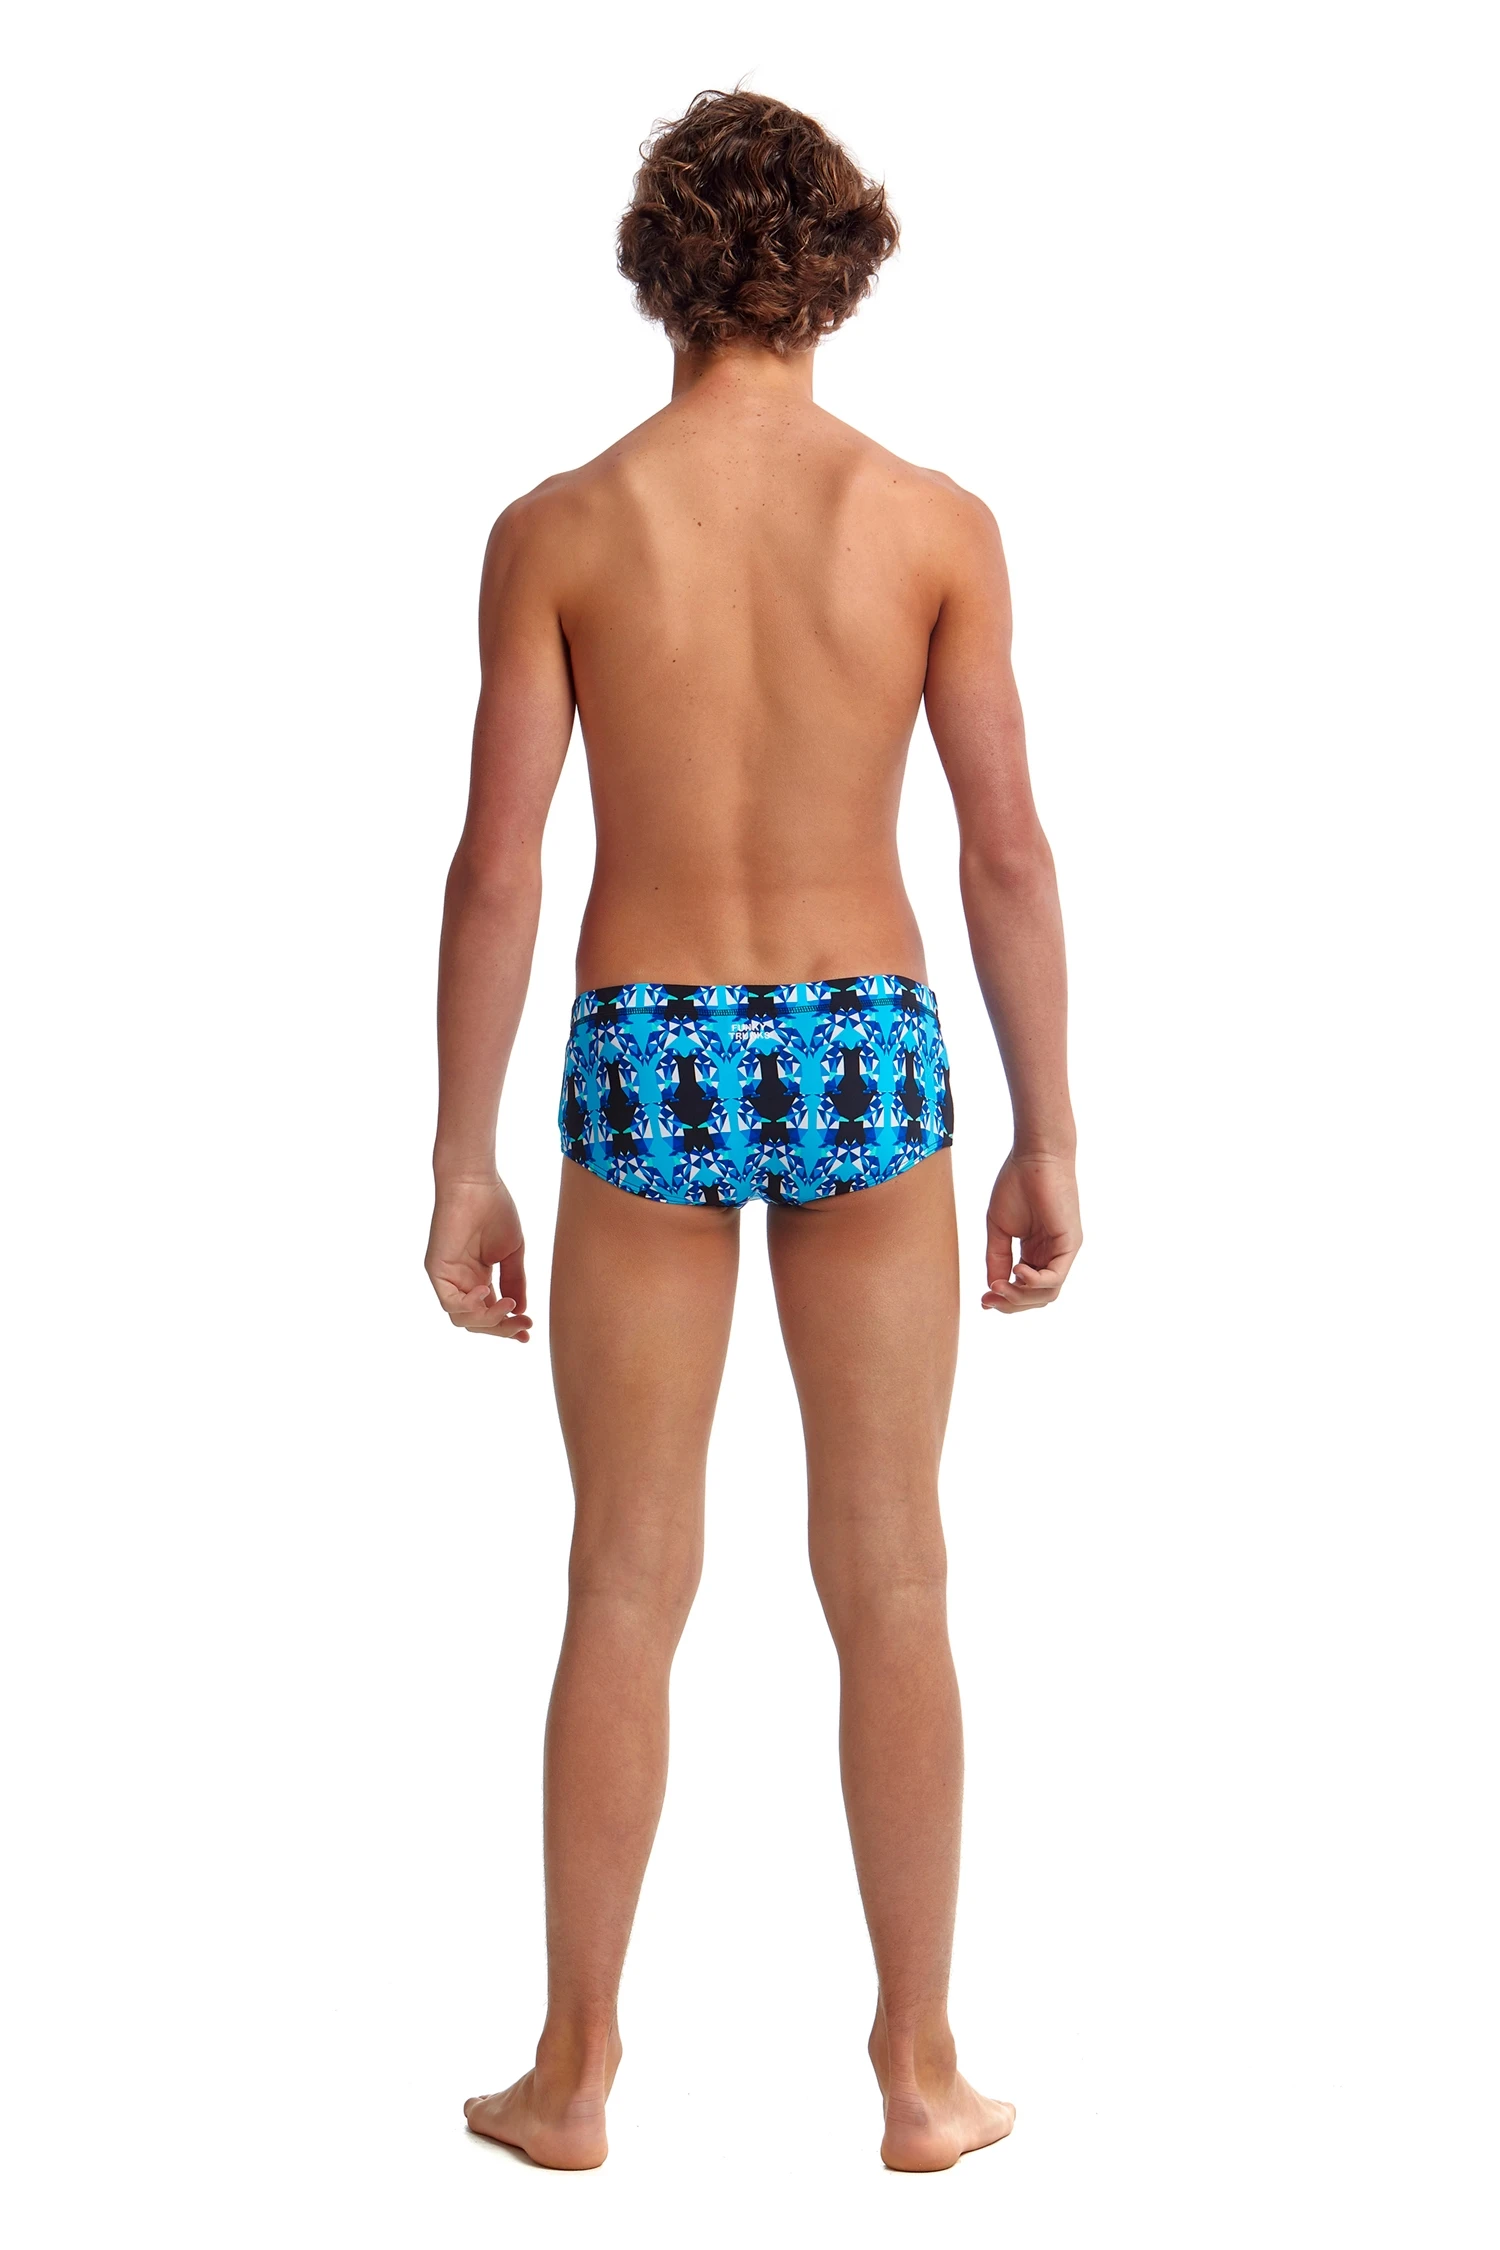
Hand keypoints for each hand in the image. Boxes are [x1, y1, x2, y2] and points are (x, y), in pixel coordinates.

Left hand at [425, 1175, 532, 1341]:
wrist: (476, 1183)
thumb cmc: (495, 1209)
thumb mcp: (512, 1252)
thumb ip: (514, 1282)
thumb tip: (519, 1311)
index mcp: (479, 1277)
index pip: (491, 1313)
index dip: (508, 1326)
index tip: (528, 1332)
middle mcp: (462, 1282)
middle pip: (477, 1322)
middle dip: (501, 1328)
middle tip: (523, 1325)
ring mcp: (448, 1278)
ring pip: (463, 1318)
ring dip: (488, 1320)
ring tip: (508, 1308)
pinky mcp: (437, 1270)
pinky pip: (449, 1302)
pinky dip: (469, 1306)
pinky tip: (487, 1293)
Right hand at [983, 1151, 1080, 1313]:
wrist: (1034, 1156)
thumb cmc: (1016, 1184)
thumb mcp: (999, 1228)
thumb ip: (997, 1258)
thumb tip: (993, 1287)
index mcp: (1035, 1252)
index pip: (1024, 1288)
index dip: (1004, 1299)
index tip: (983, 1300)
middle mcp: (1051, 1255)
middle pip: (1036, 1298)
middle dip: (1010, 1304)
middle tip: (989, 1298)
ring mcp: (1062, 1251)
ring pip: (1047, 1294)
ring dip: (1020, 1296)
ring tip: (1000, 1285)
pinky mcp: (1070, 1243)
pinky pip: (1056, 1277)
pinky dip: (1035, 1282)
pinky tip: (1018, 1271)